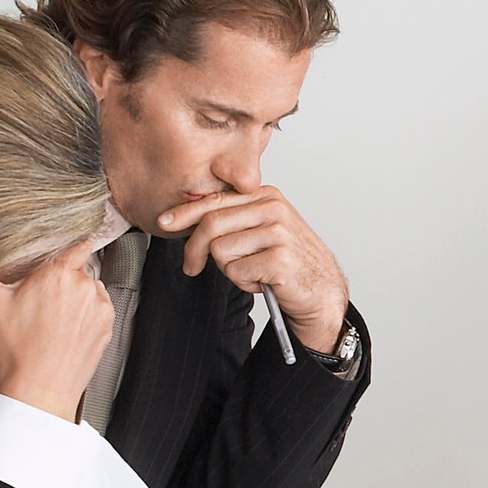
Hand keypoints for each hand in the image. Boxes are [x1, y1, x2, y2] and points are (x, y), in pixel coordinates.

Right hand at [0, 249, 116, 420]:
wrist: (40, 392)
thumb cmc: (16, 352)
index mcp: (58, 273)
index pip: (76, 242)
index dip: (65, 245)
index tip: (55, 252)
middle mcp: (85, 285)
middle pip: (76, 268)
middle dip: (59, 277)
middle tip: (38, 298)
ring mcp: (100, 307)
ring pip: (87, 288)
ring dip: (74, 296)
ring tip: (50, 319)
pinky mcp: (107, 326)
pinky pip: (97, 309)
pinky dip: (84, 315)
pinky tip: (64, 330)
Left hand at [158, 186, 349, 351]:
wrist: (322, 290)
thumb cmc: (289, 262)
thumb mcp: (262, 230)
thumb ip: (233, 219)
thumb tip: (187, 218)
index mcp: (267, 196)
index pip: (216, 201)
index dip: (185, 213)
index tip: (165, 222)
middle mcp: (274, 209)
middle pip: (211, 224)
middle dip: (194, 249)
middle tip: (191, 267)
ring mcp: (279, 233)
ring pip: (221, 250)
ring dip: (230, 270)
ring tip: (253, 272)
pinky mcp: (280, 259)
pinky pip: (236, 271)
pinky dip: (245, 283)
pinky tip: (264, 282)